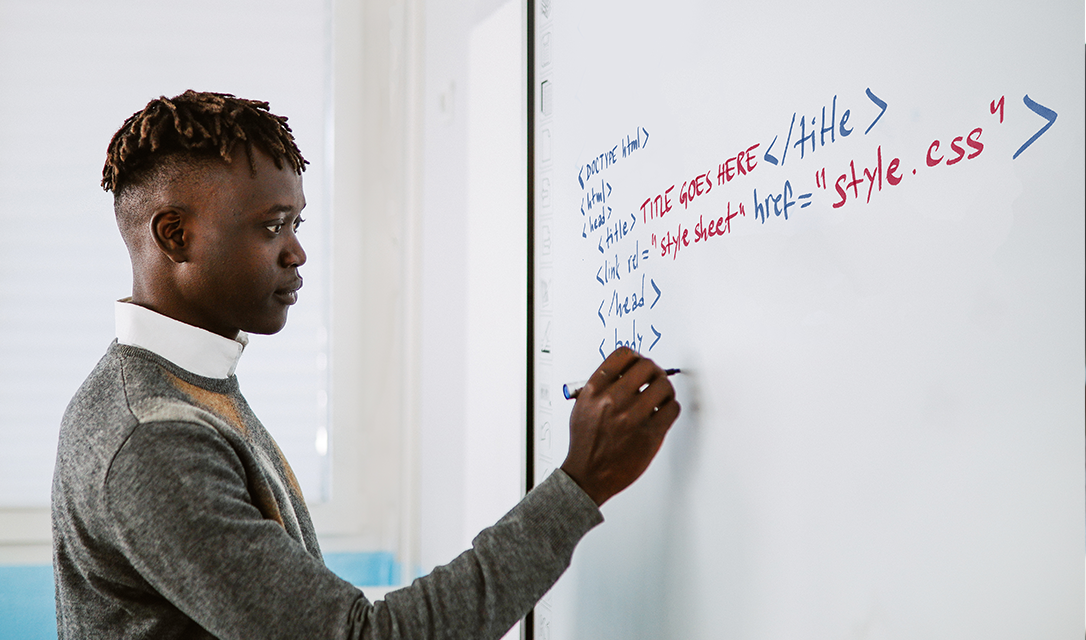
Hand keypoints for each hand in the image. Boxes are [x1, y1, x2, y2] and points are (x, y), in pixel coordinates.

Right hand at [560, 347, 679, 505]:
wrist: (588, 474)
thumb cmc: (586, 442)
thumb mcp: (582, 406)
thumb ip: (601, 385)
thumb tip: (626, 370)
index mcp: (595, 390)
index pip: (623, 355)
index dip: (636, 357)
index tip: (639, 364)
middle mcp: (613, 400)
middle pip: (648, 366)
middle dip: (654, 371)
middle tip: (655, 379)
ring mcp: (632, 418)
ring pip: (664, 386)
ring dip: (665, 389)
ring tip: (661, 397)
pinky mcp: (650, 435)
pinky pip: (673, 409)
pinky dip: (671, 408)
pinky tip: (663, 413)